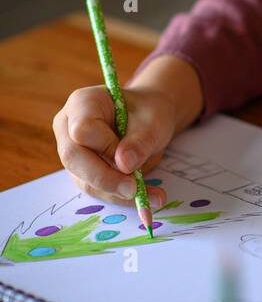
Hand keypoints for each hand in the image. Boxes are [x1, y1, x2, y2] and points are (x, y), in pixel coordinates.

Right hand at [53, 85, 172, 208]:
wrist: (149, 119)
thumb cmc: (148, 112)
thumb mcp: (153, 121)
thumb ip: (140, 141)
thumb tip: (124, 166)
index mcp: (82, 103)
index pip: (82, 130)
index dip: (106, 148)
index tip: (130, 159)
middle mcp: (68, 127)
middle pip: (74, 158)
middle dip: (106, 178)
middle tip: (136, 190)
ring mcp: (73, 151)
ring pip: (84, 180)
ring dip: (118, 193)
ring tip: (154, 196)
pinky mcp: (82, 172)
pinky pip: (96, 189)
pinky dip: (121, 197)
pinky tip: (146, 198)